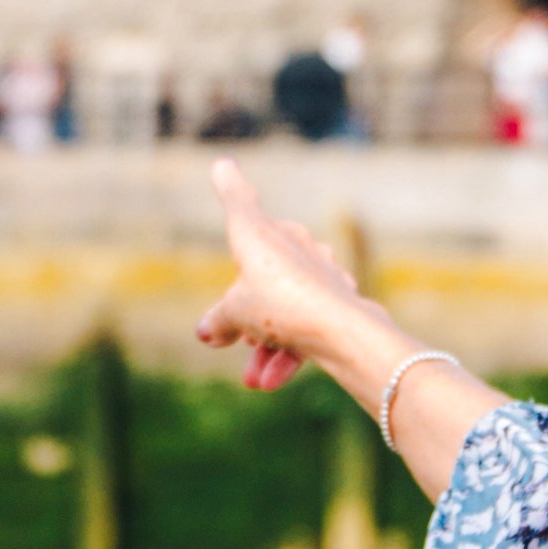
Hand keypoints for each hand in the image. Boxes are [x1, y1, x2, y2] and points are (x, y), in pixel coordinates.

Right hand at [195, 160, 380, 395]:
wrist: (341, 329)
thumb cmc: (281, 306)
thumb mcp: (237, 313)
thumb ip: (219, 320)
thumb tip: (206, 332)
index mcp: (260, 234)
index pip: (239, 202)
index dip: (229, 185)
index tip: (224, 166)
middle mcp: (290, 244)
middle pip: (258, 273)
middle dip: (245, 313)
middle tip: (231, 339)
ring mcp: (317, 270)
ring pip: (281, 307)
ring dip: (265, 346)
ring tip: (254, 380)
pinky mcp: (335, 297)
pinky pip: (304, 323)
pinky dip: (288, 351)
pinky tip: (272, 381)